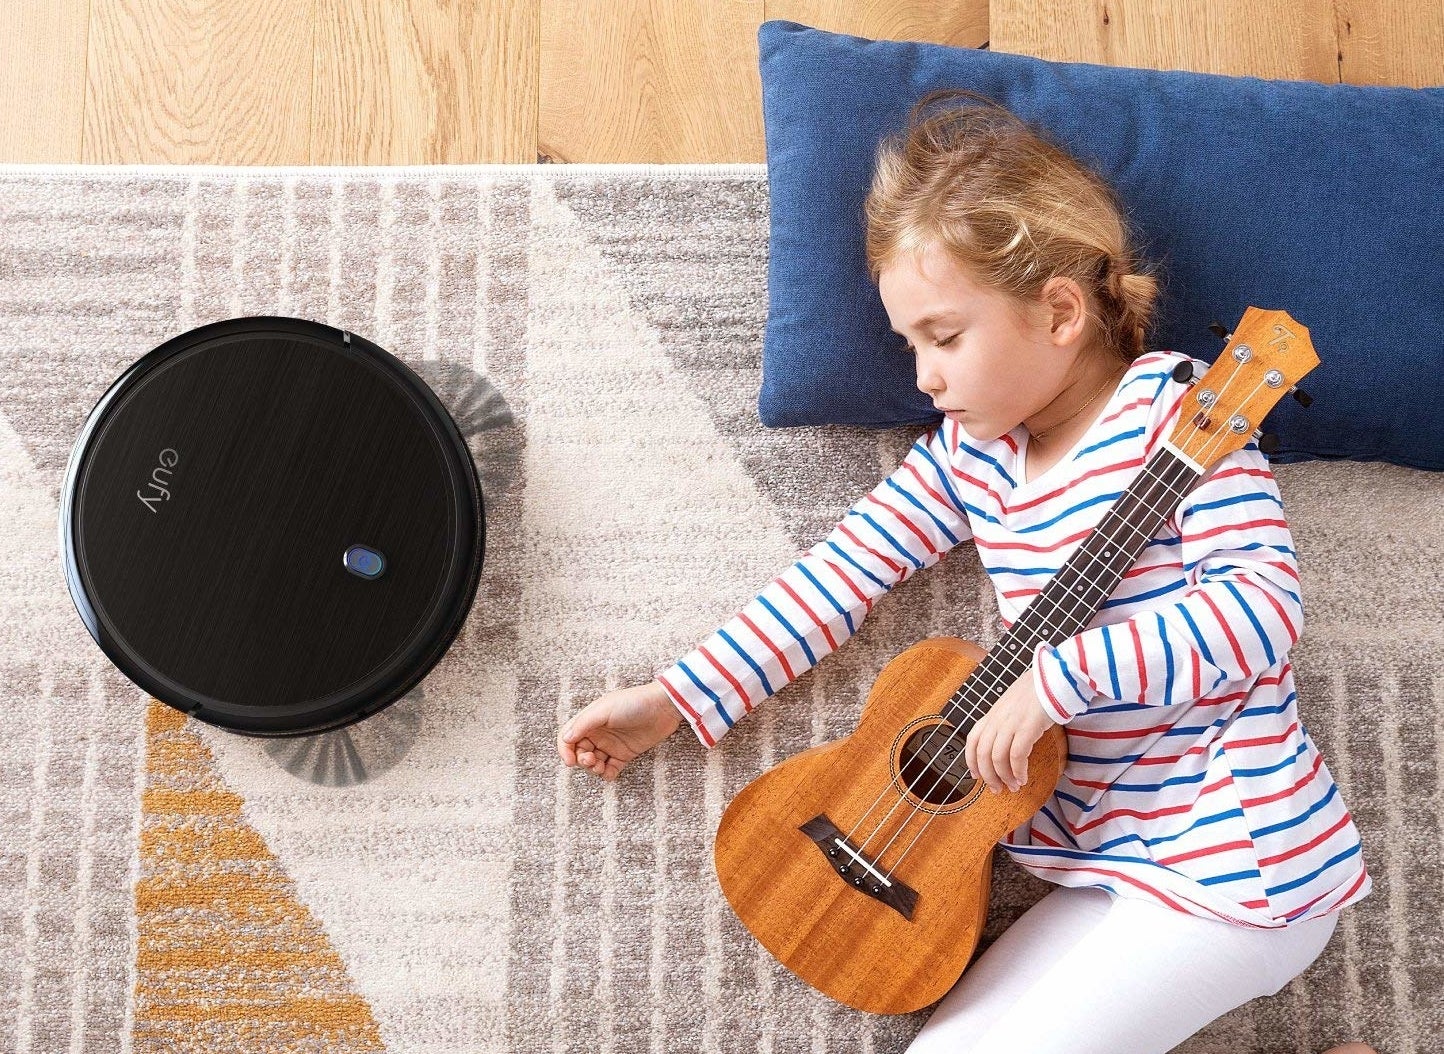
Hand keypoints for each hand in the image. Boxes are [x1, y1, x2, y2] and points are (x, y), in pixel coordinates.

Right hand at [557, 680, 682, 781]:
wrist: (664, 707)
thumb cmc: (634, 703)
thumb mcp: (605, 709)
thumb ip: (584, 724)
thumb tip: (566, 738)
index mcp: (590, 720)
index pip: (568, 737)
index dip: (565, 750)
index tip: (570, 762)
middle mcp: (598, 733)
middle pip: (579, 752)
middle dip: (581, 760)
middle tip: (592, 761)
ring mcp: (611, 744)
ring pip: (593, 763)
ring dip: (593, 769)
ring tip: (601, 767)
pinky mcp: (625, 754)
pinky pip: (610, 769)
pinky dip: (607, 774)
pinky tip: (610, 772)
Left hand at [964, 665, 1056, 793]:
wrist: (1055, 676)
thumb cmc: (1039, 690)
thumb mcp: (1014, 703)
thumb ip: (1006, 719)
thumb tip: (1006, 740)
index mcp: (993, 713)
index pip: (972, 739)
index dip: (971, 760)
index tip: (976, 775)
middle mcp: (998, 718)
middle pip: (983, 753)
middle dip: (988, 776)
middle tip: (997, 789)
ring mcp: (1011, 722)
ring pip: (997, 757)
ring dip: (1004, 777)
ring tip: (1013, 787)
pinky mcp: (1028, 727)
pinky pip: (1017, 755)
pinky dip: (1018, 771)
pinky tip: (1023, 778)